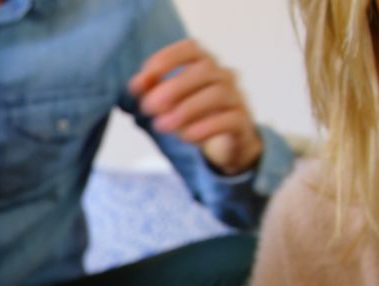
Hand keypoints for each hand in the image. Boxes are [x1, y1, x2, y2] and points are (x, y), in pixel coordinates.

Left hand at [129, 39, 262, 175]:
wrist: (225, 143)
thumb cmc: (193, 116)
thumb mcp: (168, 103)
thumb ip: (152, 90)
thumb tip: (136, 84)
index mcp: (204, 65)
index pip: (191, 49)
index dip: (167, 58)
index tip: (145, 75)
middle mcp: (223, 76)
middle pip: (204, 70)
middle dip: (173, 87)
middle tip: (148, 106)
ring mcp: (236, 97)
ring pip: (218, 94)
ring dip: (186, 109)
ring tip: (162, 125)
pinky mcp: (242, 122)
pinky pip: (230, 119)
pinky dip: (207, 127)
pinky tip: (187, 136)